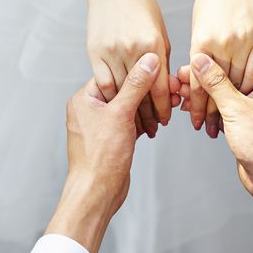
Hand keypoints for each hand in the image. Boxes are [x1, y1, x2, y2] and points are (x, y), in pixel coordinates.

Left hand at [48, 53, 180, 252]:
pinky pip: (130, 123)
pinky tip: (158, 122)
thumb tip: (149, 61)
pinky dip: (144, 122)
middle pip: (122, 90)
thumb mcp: (121, 114)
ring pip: (128, 108)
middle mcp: (89, 110)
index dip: (136, 71)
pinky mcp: (112, 140)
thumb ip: (136, 85)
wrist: (97, 192)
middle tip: (168, 88)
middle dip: (145, 91)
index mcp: (84, 99)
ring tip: (167, 106)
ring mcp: (101, 126)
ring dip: (147, 108)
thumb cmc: (100, 157)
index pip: (113, 74)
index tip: (158, 68)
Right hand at [86, 0, 171, 138]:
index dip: (163, 108)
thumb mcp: (160, 31)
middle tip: (152, 128)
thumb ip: (163, 59)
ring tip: (135, 122)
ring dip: (128, 110)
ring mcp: (112, 52)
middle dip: (148, 115)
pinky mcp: (95, 52)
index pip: (160, 87)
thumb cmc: (140, 4)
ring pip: (121, 92)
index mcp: (153, 45)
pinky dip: (110, 97)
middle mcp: (133, 50)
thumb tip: (167, 85)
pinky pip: (103, 83)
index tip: (165, 119)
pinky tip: (116, 105)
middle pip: (140, 94)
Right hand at [180, 54, 252, 231]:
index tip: (191, 65)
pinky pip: (229, 117)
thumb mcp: (235, 108)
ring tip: (184, 101)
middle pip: (231, 83)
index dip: (213, 65)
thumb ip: (216, 83)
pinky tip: (197, 116)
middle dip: (205, 85)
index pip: (238, 65)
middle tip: (182, 83)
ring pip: (228, 101)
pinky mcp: (251, 130)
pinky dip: (214, 116)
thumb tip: (202, 61)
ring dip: (206, 102)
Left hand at [188, 0, 252, 137]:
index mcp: (201, 40)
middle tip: (210, 127)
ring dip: (233, 102)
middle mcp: (223, 42)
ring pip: (239, 82)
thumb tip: (195, 80)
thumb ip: (198, 53)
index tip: (195, 121)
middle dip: (214, 110)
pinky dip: (249, 85)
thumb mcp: (197, 26)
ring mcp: (245, 40)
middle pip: (219, 87)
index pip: (198, 82)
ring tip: (227, 118)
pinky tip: (244, 96)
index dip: (197, 105)